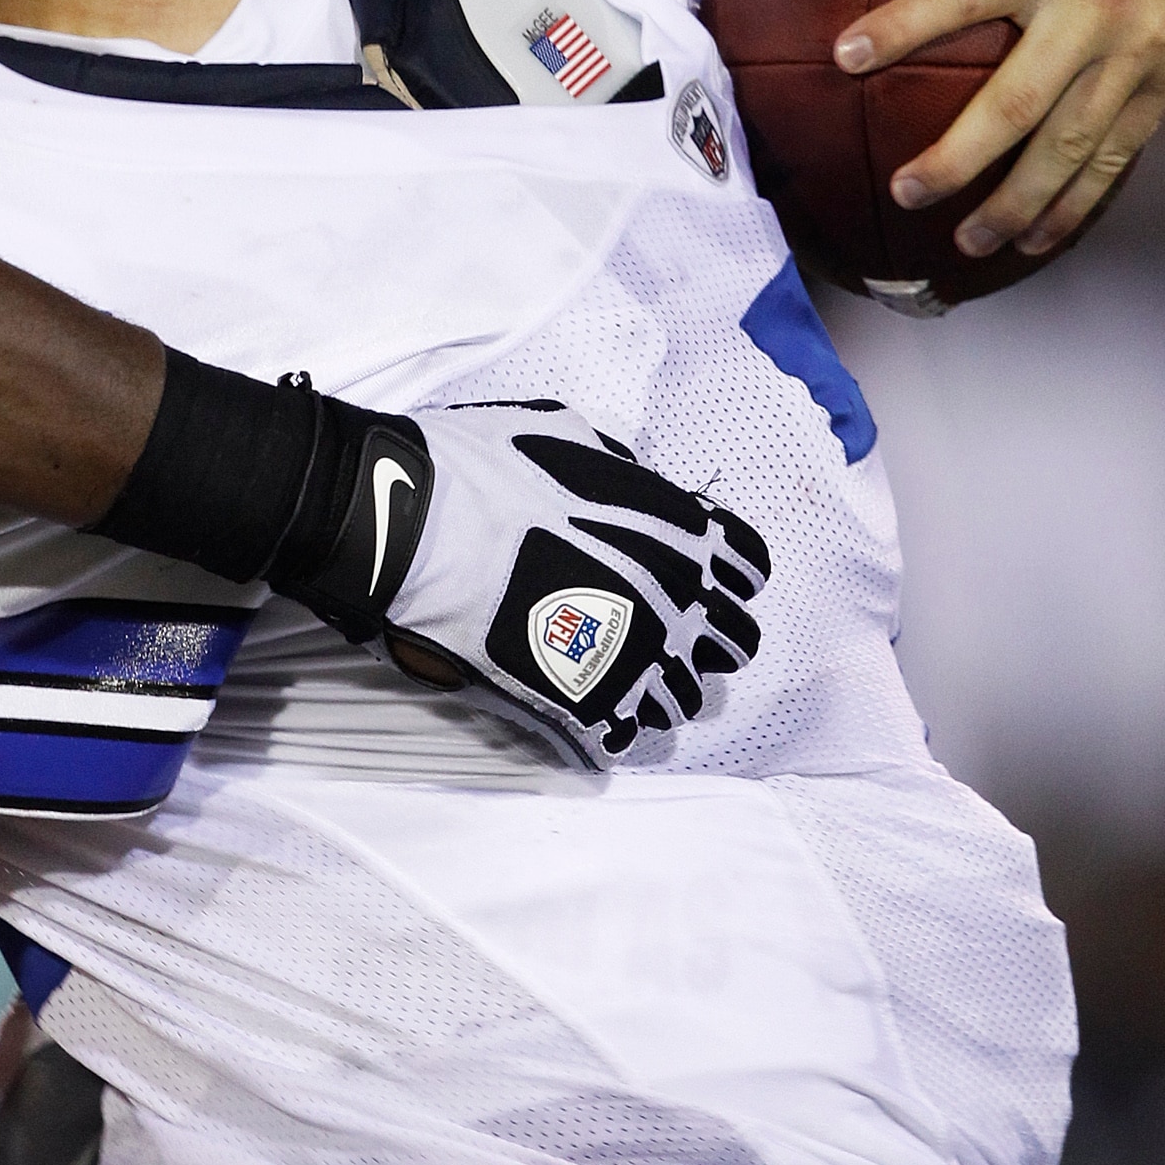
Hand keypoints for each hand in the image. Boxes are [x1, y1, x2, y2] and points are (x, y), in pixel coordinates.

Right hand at [385, 401, 770, 764]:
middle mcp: (676, 598)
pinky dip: (611, 724)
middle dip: (703, 640)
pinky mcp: (587, 702)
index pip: (749, 566)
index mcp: (679, 529)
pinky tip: (586, 708)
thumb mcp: (567, 432)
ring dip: (657, 687)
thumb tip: (625, 477)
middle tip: (656, 631)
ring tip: (615, 677)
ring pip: (683, 698)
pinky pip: (626, 732)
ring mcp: (636, 656)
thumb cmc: (482, 470)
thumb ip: (616, 468)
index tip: (693, 578)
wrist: (415, 527)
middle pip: (734, 644)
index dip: (723, 573)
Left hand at [825, 0, 1164, 259]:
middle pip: (1019, 99)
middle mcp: (1094, 4)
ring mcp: (1136, 49)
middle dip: (960, 155)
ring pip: (1071, 144)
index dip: (901, 23)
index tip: (843, 58)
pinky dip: (1077, 203)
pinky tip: (1035, 239)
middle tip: (903, 192)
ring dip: (1017, 201)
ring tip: (963, 243)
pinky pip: (1117, 154)